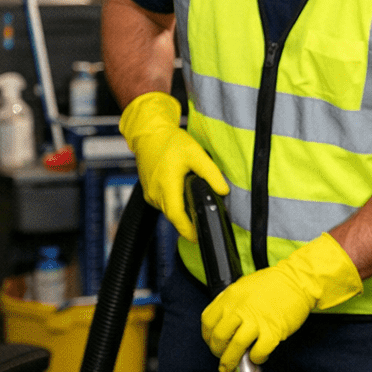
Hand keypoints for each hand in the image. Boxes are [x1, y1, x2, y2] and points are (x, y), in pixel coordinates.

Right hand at [119, 91, 227, 241]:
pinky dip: (173, 203)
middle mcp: (155, 193)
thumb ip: (211, 173)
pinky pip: (163, 203)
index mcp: (166, 186)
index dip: (188, 231)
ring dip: (180, 212)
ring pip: (168, 210)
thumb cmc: (169, 141)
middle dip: (188, 223)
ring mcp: (149, 193)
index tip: (199, 238)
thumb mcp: (195, 154)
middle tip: (203, 223)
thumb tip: (223, 191)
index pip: (177, 217)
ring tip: (194, 205)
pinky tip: (182, 194)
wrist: (148, 133)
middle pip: (174, 216)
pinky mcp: (148, 191)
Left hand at [200, 233, 361, 371]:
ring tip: (231, 367)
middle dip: (217, 352)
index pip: (208, 321)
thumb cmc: (273, 283)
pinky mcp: (273, 331)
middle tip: (221, 357)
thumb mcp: (243, 285)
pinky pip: (258, 352)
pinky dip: (256, 359)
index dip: (207, 336)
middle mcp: (240, 309)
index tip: (212, 342)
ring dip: (230, 361)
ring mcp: (256, 321)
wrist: (298, 280)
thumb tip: (222, 320)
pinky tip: (257, 357)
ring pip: (235, 347)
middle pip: (219, 337)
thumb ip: (230, 302)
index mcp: (230, 297)